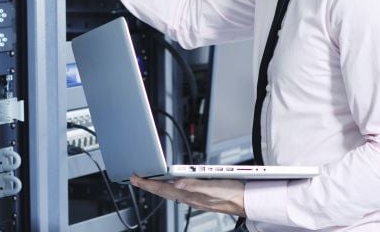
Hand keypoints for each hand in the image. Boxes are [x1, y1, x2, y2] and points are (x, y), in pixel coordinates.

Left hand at [130, 175, 245, 215]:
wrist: (245, 201)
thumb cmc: (232, 193)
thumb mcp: (212, 186)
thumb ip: (193, 185)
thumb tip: (175, 183)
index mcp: (190, 193)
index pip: (162, 188)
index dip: (147, 183)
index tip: (134, 178)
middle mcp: (190, 197)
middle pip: (163, 191)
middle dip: (148, 185)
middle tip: (135, 179)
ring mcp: (194, 198)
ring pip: (169, 192)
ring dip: (157, 187)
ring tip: (148, 182)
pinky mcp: (199, 196)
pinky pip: (178, 193)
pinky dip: (169, 188)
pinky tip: (170, 187)